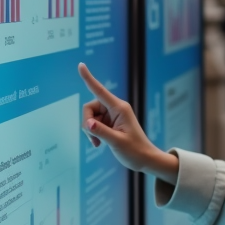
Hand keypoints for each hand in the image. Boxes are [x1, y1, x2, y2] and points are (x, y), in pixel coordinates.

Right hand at [78, 63, 178, 183]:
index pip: (99, 90)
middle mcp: (115, 108)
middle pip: (90, 108)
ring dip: (90, 131)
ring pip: (90, 117)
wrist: (144, 159)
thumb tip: (88, 123)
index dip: (88, 78)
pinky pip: (93, 124)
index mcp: (119, 108)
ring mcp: (112, 115)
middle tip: (94, 139)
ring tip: (99, 143)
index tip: (81, 65)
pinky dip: (93, 133)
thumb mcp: (116, 141)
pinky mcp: (109, 123)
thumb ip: (100, 131)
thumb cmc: (134, 151)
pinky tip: (99, 143)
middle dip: (87, 123)